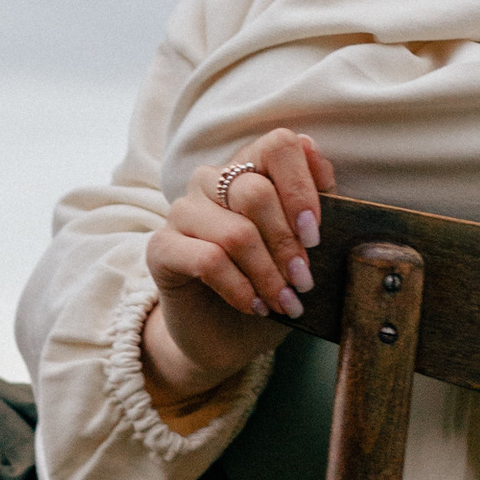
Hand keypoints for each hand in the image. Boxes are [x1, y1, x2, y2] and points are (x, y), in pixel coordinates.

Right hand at [139, 126, 336, 413]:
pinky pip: (208, 261)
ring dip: (267, 275)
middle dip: (287, 245)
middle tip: (303, 282)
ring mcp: (181, 211)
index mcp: (249, 168)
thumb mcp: (302, 247)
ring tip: (283, 302)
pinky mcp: (160, 247)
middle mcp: (210, 181)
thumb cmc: (268, 284)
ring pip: (235, 233)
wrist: (224, 335)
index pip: (279, 145)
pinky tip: (254, 306)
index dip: (302, 187)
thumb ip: (313, 203)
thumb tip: (319, 161)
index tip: (315, 235)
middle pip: (256, 192)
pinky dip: (240, 289)